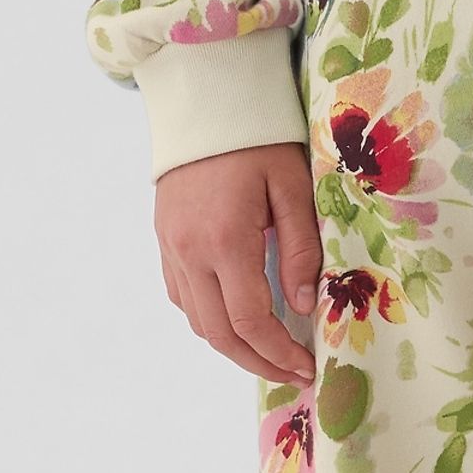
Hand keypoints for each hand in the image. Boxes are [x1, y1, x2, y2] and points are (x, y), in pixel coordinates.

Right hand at [153, 142, 322, 384]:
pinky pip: (182, 296)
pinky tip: (237, 319)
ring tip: (270, 353)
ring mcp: (170, 247)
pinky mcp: (163, 240)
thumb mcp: (293, 187)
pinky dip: (209, 318)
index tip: (308, 367)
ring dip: (233, 345)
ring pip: (197, 320)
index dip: (280, 354)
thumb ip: (301, 249)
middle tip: (292, 374)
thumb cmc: (259, 138)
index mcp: (225, 240)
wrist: (204, 99)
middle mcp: (189, 251)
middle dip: (258, 362)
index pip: (251, 321)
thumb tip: (303, 305)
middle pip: (219, 334)